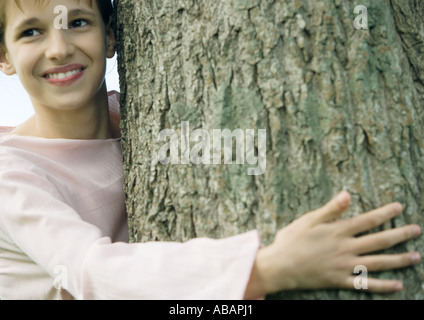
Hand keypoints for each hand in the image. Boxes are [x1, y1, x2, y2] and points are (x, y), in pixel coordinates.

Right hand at [245, 191, 420, 297]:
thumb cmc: (291, 240)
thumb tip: (347, 194)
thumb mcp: (308, 220)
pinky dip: (383, 286)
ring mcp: (345, 266)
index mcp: (338, 231)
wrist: (280, 266)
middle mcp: (346, 248)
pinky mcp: (340, 280)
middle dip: (400, 235)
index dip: (385, 213)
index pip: (368, 220)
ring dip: (399, 259)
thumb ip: (330, 209)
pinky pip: (366, 285)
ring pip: (378, 263)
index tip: (400, 207)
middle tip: (417, 230)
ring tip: (416, 256)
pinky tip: (398, 285)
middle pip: (379, 241)